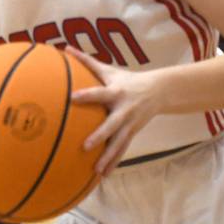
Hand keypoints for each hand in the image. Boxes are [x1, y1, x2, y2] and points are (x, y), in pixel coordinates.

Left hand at [67, 46, 159, 176]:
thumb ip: (87, 61)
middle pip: (111, 125)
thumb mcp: (109, 70)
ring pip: (119, 143)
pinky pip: (122, 150)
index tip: (72, 98)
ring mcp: (130, 124)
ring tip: (96, 170)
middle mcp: (124, 110)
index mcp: (116, 92)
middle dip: (100, 136)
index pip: (100, 93)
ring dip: (108, 157)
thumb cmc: (127, 79)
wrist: (158, 91)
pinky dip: (114, 163)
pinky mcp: (132, 133)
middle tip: (85, 146)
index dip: (87, 95)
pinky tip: (103, 176)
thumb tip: (65, 47)